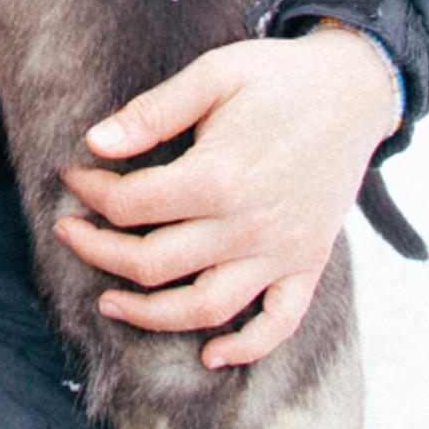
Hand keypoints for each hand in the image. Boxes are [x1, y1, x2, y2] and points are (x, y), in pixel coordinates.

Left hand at [54, 25, 402, 367]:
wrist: (357, 88)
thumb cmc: (281, 78)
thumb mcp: (214, 74)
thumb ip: (153, 111)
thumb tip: (95, 142)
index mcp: (220, 175)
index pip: (130, 205)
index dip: (89, 193)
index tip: (73, 178)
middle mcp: (248, 225)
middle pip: (151, 264)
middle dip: (96, 251)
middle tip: (71, 233)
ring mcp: (281, 251)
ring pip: (202, 308)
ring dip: (147, 315)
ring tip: (110, 301)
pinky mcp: (308, 264)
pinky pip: (277, 324)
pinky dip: (245, 348)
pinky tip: (210, 354)